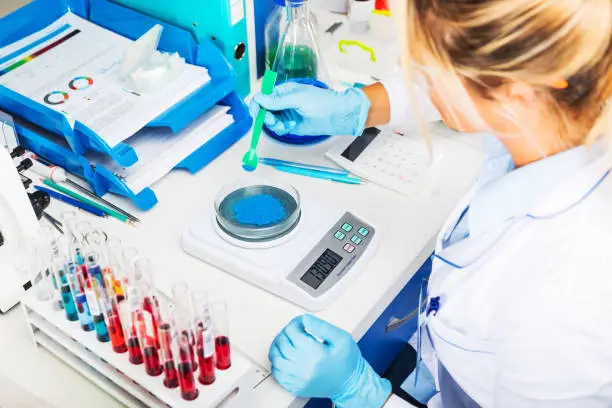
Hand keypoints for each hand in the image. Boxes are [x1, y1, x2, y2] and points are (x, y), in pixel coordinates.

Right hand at [249, 82, 370, 136]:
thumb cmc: (321, 102)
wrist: (336, 116)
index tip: (257, 113)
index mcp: (282, 91)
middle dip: (266, 117)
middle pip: (263, 111)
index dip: (257, 105)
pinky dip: (282, 129)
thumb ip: (277, 100)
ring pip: (269, 121)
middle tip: (273, 121)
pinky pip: (278, 129)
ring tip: (286, 124)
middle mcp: (282, 102)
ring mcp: (285, 114)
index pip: (262, 96)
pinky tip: (292, 126)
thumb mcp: (298, 98)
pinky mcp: (290, 125)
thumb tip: (259, 99)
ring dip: (275, 124)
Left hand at [269, 314, 390, 407]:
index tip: (300, 322)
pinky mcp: (296, 387)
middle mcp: (304, 367)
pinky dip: (277, 363)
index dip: (294, 323)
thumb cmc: (347, 361)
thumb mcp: (341, 338)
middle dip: (285, 332)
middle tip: (293, 330)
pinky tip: (284, 357)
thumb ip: (322, 326)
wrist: (350, 384)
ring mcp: (298, 379)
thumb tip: (305, 319)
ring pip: (276, 358)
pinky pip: (277, 374)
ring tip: (286, 341)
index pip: (292, 332)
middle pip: (282, 343)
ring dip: (277, 346)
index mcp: (315, 353)